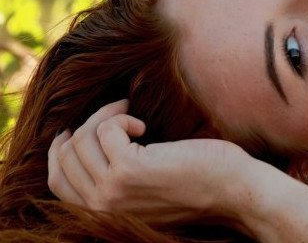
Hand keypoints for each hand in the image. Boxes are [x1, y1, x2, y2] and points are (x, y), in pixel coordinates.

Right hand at [47, 100, 268, 224]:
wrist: (233, 191)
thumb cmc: (198, 182)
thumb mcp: (146, 188)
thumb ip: (117, 178)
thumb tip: (87, 140)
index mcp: (101, 213)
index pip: (57, 181)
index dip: (62, 149)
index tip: (78, 126)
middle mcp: (100, 207)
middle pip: (66, 156)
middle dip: (89, 124)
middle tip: (119, 112)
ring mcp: (113, 190)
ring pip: (82, 139)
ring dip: (106, 115)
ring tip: (133, 114)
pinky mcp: (130, 169)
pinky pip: (105, 129)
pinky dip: (122, 116)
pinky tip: (145, 125)